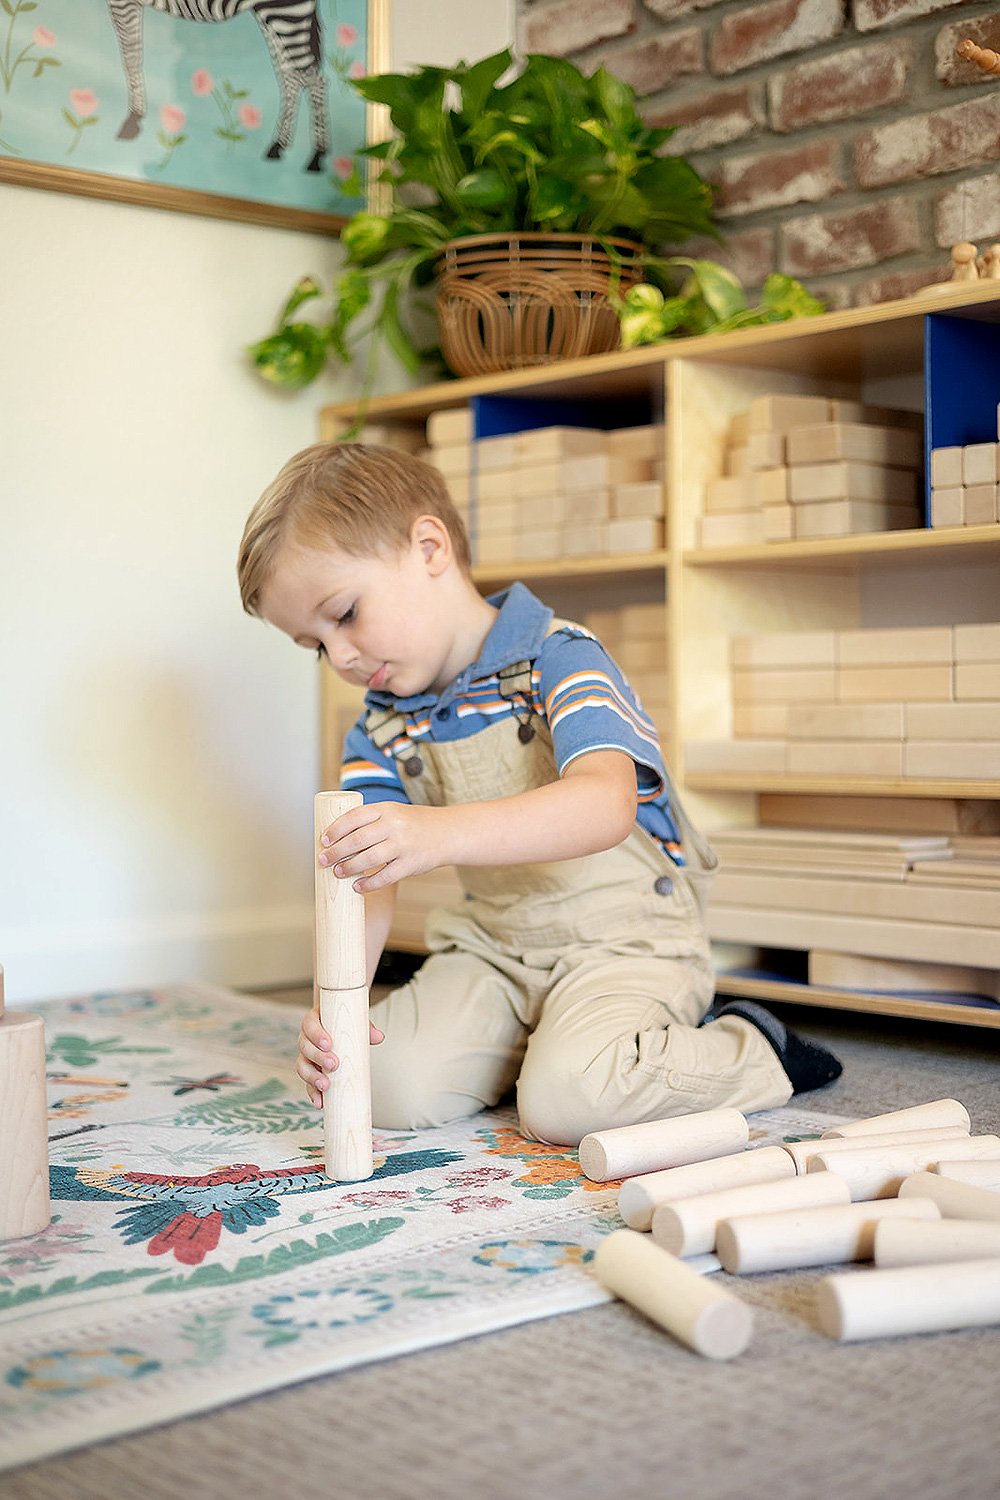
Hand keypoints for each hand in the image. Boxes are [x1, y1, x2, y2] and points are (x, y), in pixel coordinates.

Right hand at [297, 1006, 384, 1108]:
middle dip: (318, 1057)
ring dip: (312, 1077)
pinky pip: (307, 1083)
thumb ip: (366, 1028)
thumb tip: (379, 1037)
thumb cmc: (345, 1024)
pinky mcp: (310, 1073)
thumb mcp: (355, 1021)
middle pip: (305, 1047)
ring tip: (325, 1086)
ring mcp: (306, 1057)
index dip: (316, 1035)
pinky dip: (313, 1093)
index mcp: (314, 1022)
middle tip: (334, 1065)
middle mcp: (306, 1039)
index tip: (328, 1043)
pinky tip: (320, 1102)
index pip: (310, 1025)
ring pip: (302, 1067)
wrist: (340, 1029)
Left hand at [318, 801, 452, 893]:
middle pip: (358, 839)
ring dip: (349, 867)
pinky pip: (385, 877)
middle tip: (323, 860)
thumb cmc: (413, 824)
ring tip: (338, 872)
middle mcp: (394, 826)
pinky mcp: (410, 864)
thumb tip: (337, 839)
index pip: (354, 817)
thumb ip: (370, 822)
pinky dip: (369, 884)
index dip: (336, 829)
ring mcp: (403, 846)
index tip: (324, 840)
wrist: (447, 833)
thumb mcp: (394, 813)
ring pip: (369, 859)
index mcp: (386, 809)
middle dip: (336, 851)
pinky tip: (357, 887)